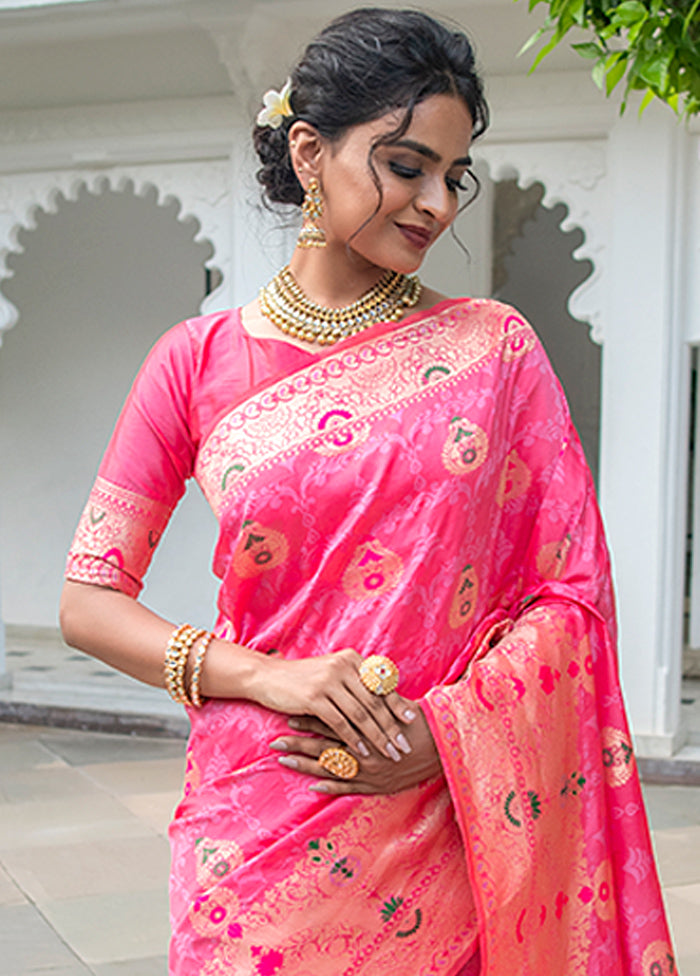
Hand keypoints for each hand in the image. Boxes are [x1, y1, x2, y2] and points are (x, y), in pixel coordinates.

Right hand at [250, 647, 416, 762]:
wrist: (268, 677)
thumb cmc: (304, 679)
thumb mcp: (333, 673)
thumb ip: (356, 682)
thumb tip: (385, 699)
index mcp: (352, 659)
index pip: (380, 685)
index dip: (397, 704)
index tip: (411, 722)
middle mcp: (343, 666)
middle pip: (374, 701)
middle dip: (391, 726)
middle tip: (404, 745)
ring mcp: (329, 681)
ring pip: (361, 714)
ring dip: (376, 737)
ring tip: (388, 753)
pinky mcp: (314, 697)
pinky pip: (340, 722)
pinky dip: (353, 739)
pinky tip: (361, 753)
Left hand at [269, 703, 442, 794]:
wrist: (444, 747)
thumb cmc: (421, 722)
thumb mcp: (396, 703)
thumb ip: (373, 696)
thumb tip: (355, 682)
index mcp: (365, 726)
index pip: (331, 722)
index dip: (309, 720)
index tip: (289, 715)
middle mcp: (363, 748)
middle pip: (324, 746)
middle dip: (299, 743)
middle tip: (275, 740)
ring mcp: (368, 770)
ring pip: (331, 768)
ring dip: (306, 764)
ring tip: (284, 760)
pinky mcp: (376, 785)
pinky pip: (350, 787)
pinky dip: (331, 786)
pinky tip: (313, 785)